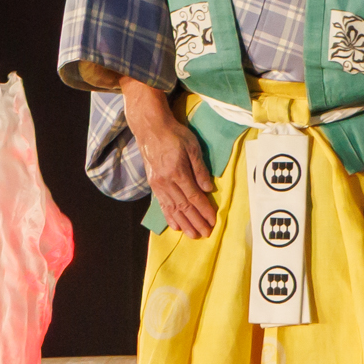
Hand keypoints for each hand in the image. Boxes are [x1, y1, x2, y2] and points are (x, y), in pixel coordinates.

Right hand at [122, 77, 218, 237]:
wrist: (150, 129)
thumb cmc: (174, 135)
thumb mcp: (192, 147)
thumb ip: (200, 169)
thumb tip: (209, 189)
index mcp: (177, 172)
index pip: (194, 197)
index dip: (204, 210)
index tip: (213, 221)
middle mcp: (166, 181)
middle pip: (184, 206)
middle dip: (196, 222)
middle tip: (206, 234)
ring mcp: (158, 184)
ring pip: (172, 208)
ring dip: (183, 223)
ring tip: (193, 235)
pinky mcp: (153, 184)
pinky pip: (162, 204)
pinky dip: (169, 216)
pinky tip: (175, 225)